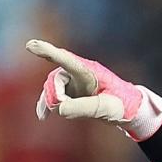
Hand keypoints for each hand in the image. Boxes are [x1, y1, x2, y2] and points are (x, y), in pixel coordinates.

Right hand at [26, 38, 161, 140]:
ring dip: (49, 100)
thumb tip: (59, 109)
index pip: (65, 59)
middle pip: (56, 79)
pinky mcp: (73, 93)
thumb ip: (83, 108)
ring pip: (53, 88)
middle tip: (59, 107)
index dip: (47, 51)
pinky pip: (56, 96)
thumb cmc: (121, 105)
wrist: (131, 110)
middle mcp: (78, 73)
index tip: (30, 45)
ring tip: (44, 115)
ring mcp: (75, 83)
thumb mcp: (105, 108)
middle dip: (53, 93)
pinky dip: (49, 105)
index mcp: (88, 71)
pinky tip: (43, 115)